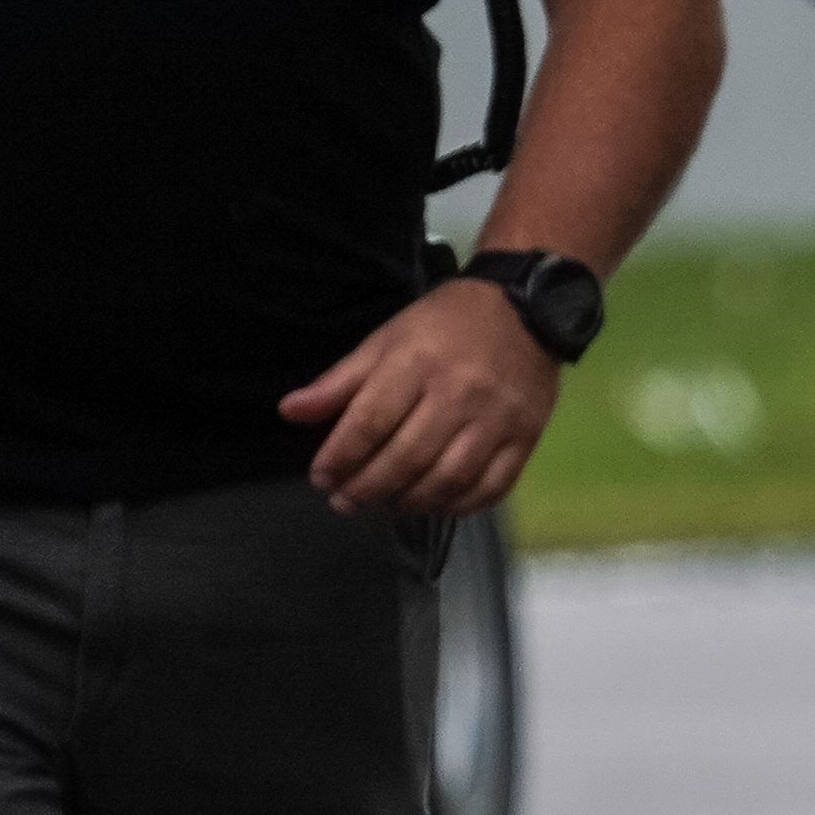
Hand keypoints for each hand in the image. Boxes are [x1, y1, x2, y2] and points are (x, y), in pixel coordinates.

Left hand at [279, 276, 559, 521]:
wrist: (525, 309)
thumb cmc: (445, 324)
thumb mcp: (386, 339)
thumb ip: (340, 381)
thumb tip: (290, 412)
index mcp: (417, 363)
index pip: (370, 423)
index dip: (340, 456)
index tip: (321, 476)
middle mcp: (458, 394)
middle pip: (406, 458)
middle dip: (367, 487)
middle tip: (343, 501)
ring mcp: (496, 420)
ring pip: (448, 479)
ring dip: (409, 502)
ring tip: (385, 504)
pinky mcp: (525, 438)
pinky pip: (492, 486)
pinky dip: (460, 505)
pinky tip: (435, 505)